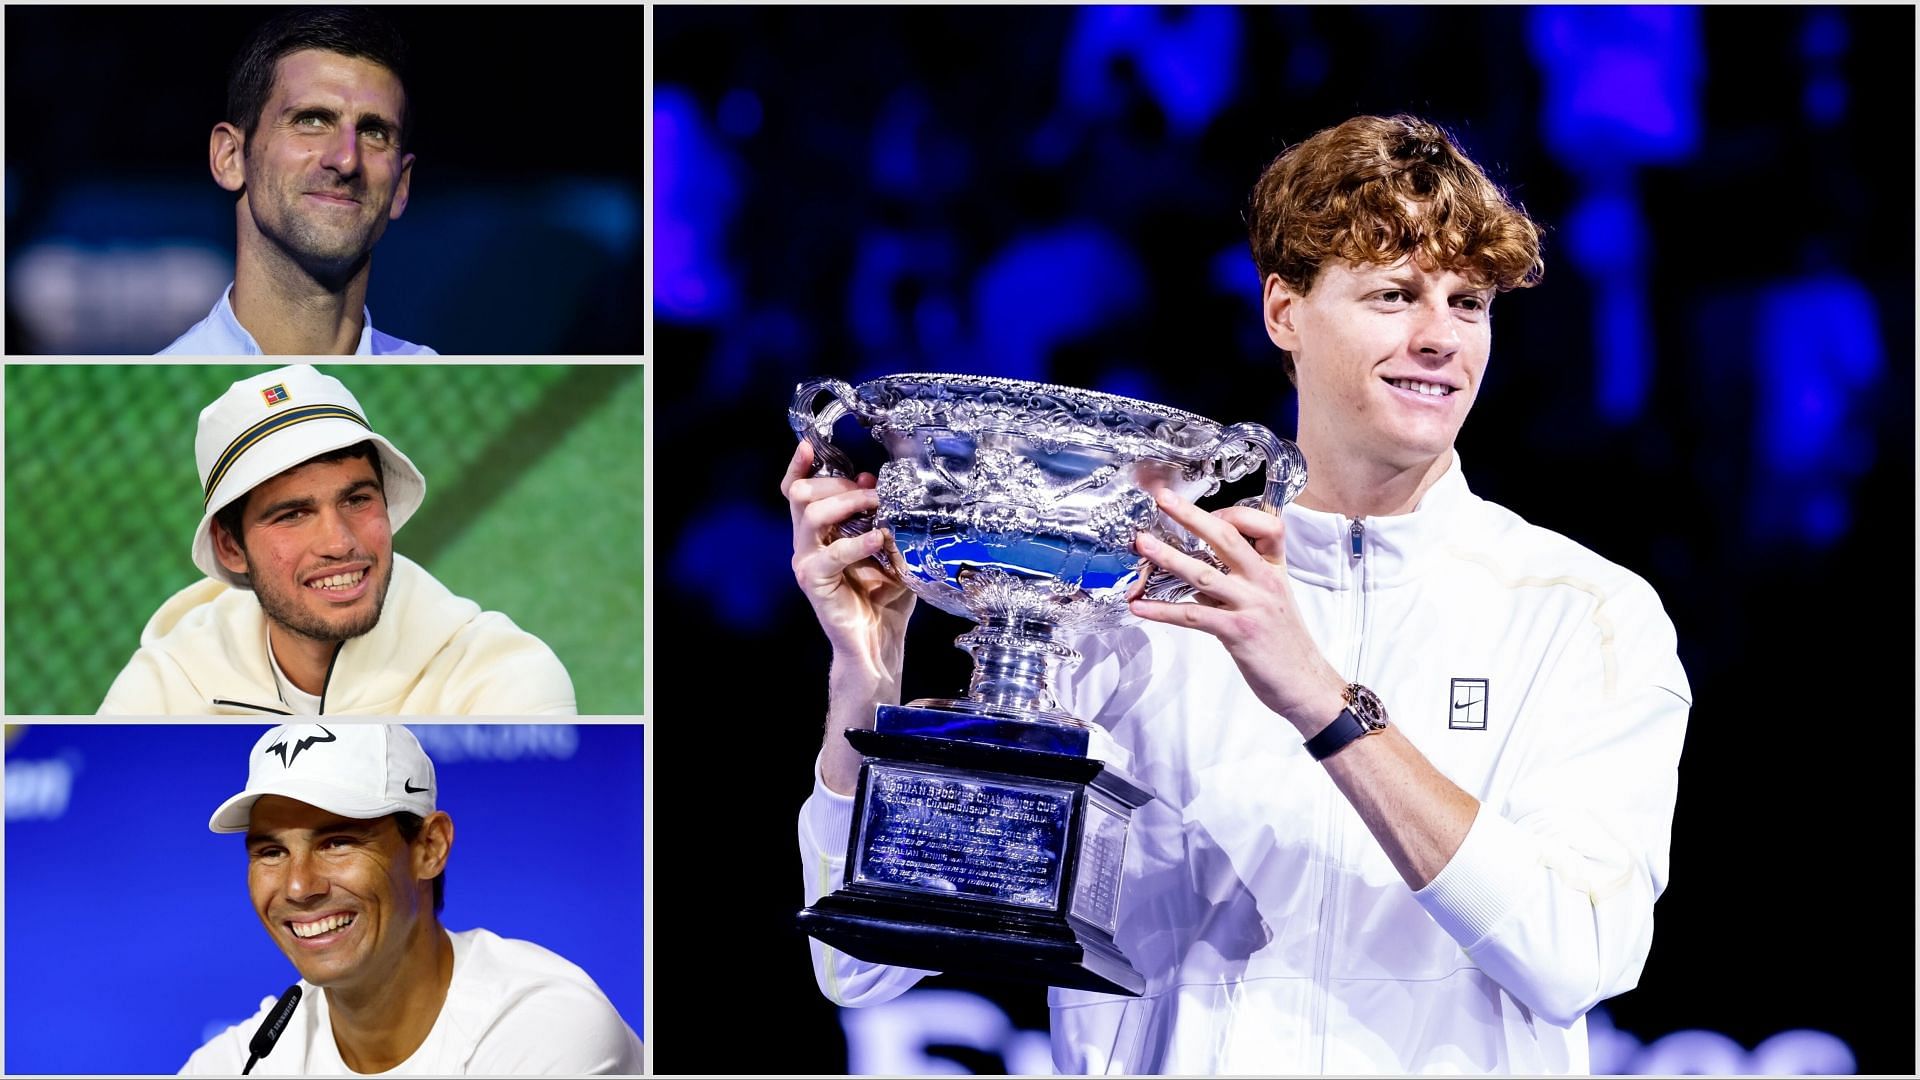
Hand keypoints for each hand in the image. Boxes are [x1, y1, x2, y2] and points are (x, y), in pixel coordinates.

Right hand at [781, 440, 915, 678]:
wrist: (878, 642)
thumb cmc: (884, 597)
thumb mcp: (888, 548)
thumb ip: (880, 516)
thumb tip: (874, 483)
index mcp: (819, 533)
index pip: (797, 491)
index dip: (799, 466)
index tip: (810, 445)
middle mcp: (806, 544)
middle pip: (803, 495)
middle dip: (838, 483)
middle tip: (870, 490)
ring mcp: (806, 562)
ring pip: (812, 516)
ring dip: (846, 503)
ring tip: (876, 506)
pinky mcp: (814, 583)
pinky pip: (830, 554)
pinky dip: (857, 542)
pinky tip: (877, 539)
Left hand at [1127, 489, 1345, 734]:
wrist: (1305, 683)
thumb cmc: (1285, 643)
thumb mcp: (1271, 600)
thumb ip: (1239, 580)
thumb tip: (1197, 568)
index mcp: (1274, 570)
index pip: (1265, 526)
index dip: (1235, 513)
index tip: (1207, 511)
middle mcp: (1265, 582)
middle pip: (1227, 538)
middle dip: (1191, 516)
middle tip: (1163, 500)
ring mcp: (1252, 605)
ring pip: (1204, 573)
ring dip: (1168, 557)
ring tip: (1143, 545)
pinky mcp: (1239, 632)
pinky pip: (1194, 615)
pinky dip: (1163, 611)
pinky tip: (1141, 607)